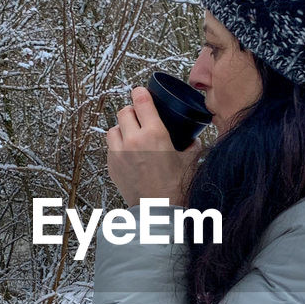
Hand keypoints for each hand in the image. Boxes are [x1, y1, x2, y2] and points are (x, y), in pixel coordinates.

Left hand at [104, 87, 204, 208]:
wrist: (158, 211)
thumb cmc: (176, 187)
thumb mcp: (189, 161)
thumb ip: (191, 146)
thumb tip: (193, 140)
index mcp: (154, 134)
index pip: (141, 100)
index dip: (140, 93)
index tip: (141, 92)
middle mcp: (133, 140)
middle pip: (124, 111)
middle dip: (132, 111)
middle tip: (140, 116)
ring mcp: (119, 153)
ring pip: (113, 128)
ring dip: (121, 128)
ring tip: (131, 135)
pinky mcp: (112, 166)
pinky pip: (110, 148)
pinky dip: (118, 146)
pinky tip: (129, 153)